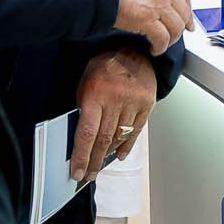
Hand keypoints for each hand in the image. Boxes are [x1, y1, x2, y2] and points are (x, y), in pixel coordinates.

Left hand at [70, 49, 157, 181]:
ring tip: (99, 165)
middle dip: (93, 161)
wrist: (132, 49)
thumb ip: (84, 109)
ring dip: (108, 155)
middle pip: (103, 140)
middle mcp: (115, 99)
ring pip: (119, 138)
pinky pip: (136, 131)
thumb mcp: (86, 83)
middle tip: (87, 174)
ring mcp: (133, 103)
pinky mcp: (147, 104)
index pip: (86, 133)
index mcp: (95, 94)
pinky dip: (126, 146)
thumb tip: (80, 139)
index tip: (77, 172)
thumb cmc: (104, 66)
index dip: (81, 156)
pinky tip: (119, 155)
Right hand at [114, 0, 191, 54]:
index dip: (187, 12)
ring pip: (175, 28)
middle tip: (175, 36)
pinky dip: (160, 47)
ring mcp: (157, 2)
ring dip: (169, 39)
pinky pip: (162, 38)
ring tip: (161, 44)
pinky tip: (154, 49)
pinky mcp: (147, 19)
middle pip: (182, 13)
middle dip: (180, 28)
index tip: (187, 21)